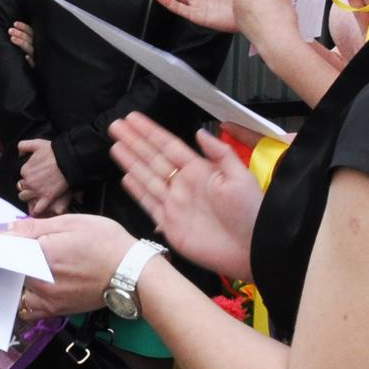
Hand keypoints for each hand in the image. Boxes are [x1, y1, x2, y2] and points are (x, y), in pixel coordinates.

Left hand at [2, 213, 136, 320]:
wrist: (134, 273)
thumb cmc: (108, 243)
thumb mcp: (72, 223)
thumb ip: (34, 227)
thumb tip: (4, 229)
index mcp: (42, 254)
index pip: (6, 250)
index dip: (2, 243)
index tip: (1, 238)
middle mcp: (41, 280)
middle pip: (10, 270)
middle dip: (10, 260)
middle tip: (18, 251)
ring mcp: (49, 298)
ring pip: (18, 291)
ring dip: (18, 281)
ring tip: (27, 269)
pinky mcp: (58, 310)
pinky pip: (31, 310)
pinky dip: (28, 300)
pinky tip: (35, 287)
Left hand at [8, 21, 35, 63]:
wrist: (47, 72)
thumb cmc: (36, 57)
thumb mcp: (32, 46)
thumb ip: (27, 39)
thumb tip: (15, 27)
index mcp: (37, 42)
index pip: (31, 32)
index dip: (23, 27)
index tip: (15, 24)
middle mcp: (38, 48)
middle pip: (29, 39)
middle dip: (20, 34)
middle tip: (10, 30)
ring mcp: (38, 57)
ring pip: (30, 49)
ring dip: (22, 43)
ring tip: (12, 38)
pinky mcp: (38, 67)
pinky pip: (34, 64)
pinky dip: (30, 60)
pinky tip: (26, 57)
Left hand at [16, 137, 71, 216]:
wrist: (69, 160)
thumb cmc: (54, 151)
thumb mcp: (37, 143)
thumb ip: (24, 145)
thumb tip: (19, 153)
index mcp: (25, 170)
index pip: (21, 176)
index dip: (27, 177)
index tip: (35, 176)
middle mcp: (28, 182)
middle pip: (21, 188)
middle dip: (27, 187)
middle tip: (36, 185)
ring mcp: (37, 191)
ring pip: (24, 198)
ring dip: (29, 197)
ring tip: (36, 195)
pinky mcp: (47, 198)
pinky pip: (37, 208)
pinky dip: (36, 210)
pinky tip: (37, 209)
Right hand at [109, 113, 261, 279]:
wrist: (253, 249)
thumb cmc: (252, 214)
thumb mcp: (240, 176)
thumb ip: (220, 153)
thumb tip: (201, 133)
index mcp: (200, 171)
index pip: (168, 146)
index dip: (150, 132)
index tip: (134, 119)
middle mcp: (184, 185)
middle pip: (152, 158)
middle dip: (134, 141)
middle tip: (116, 126)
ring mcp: (175, 204)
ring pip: (146, 177)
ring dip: (130, 161)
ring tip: (116, 145)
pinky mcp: (170, 225)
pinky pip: (148, 204)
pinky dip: (136, 190)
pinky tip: (126, 177)